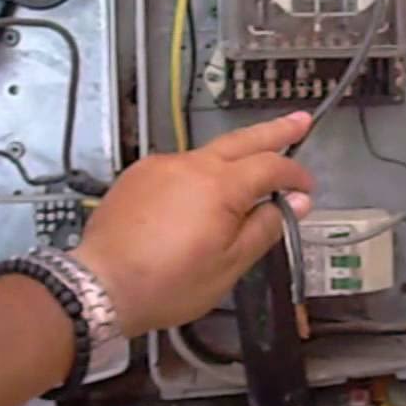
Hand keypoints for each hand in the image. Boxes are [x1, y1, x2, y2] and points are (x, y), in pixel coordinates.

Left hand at [72, 112, 315, 337]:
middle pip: (242, 140)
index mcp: (220, 186)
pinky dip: (200, 172)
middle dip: (275, 130)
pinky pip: (180, 166)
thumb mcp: (230, 265)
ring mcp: (161, 166)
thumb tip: (294, 202)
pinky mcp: (138, 176)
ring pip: (208, 153)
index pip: (271, 167)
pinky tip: (203, 192)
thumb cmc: (167, 283)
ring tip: (252, 164)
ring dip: (236, 154)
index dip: (294, 175)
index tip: (306, 187)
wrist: (99, 285)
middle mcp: (190, 165)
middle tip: (300, 120)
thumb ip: (265, 227)